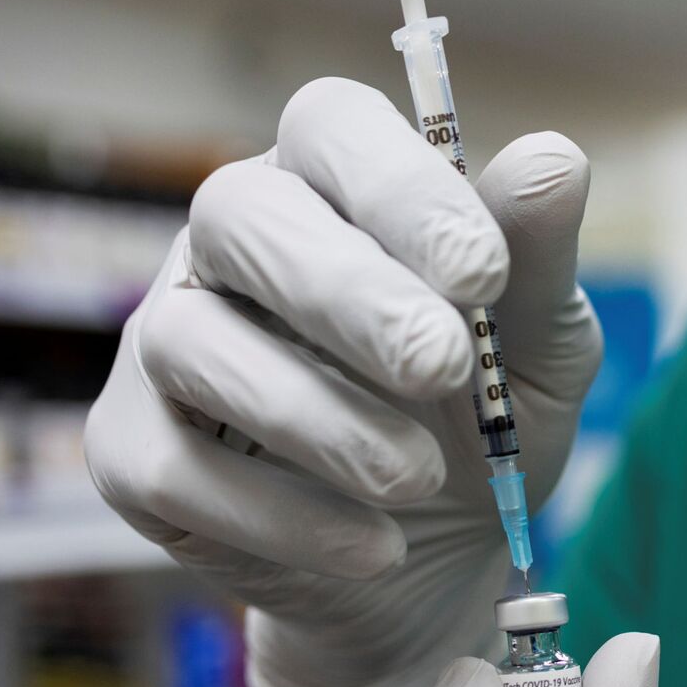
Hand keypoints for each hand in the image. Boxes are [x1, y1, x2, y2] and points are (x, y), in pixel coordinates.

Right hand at [84, 78, 600, 686]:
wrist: (438, 561)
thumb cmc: (482, 417)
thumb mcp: (539, 346)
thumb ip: (539, 260)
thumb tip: (555, 159)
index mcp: (331, 185)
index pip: (330, 126)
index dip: (400, 188)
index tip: (484, 273)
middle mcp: (231, 243)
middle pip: (240, 214)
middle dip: (346, 293)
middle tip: (443, 366)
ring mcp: (166, 339)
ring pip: (194, 343)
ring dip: (320, 417)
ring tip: (421, 478)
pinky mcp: (131, 449)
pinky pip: (176, 469)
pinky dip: (286, 515)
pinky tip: (377, 545)